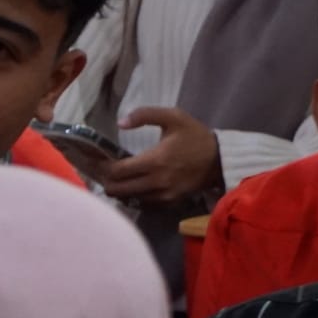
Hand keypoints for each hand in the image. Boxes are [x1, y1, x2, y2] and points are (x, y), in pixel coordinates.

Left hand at [100, 106, 221, 205]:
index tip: (96, 159)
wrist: (220, 159)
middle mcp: (156, 182)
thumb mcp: (174, 116)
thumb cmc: (195, 136)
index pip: (116, 171)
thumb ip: (145, 115)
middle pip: (117, 189)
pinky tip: (132, 185)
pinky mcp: (169, 202)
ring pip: (128, 198)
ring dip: (118, 189)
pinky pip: (142, 203)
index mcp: (154, 161)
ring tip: (115, 177)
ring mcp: (163, 195)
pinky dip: (133, 196)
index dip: (101, 166)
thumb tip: (121, 122)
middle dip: (105, 180)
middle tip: (103, 169)